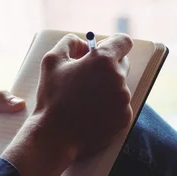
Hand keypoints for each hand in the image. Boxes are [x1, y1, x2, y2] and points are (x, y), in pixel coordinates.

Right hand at [0, 33, 132, 175]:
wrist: (56, 134)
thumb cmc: (52, 96)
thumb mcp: (52, 60)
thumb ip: (69, 42)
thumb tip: (83, 43)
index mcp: (103, 61)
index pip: (123, 41)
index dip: (112, 43)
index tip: (100, 50)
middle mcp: (119, 78)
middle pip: (122, 63)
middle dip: (106, 65)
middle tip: (86, 74)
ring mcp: (124, 100)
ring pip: (119, 85)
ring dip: (105, 86)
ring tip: (83, 96)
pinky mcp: (124, 118)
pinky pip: (119, 104)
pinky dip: (108, 105)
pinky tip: (89, 110)